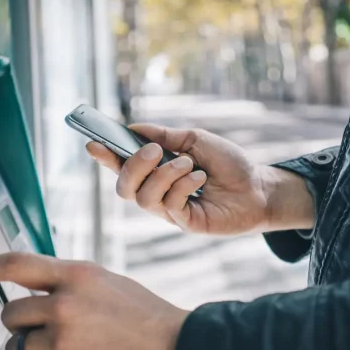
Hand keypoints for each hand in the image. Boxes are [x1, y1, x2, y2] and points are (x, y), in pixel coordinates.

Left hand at [0, 253, 187, 349]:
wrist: (164, 339)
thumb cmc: (136, 308)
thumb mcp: (102, 280)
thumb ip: (67, 281)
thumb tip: (35, 283)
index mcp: (77, 273)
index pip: (19, 264)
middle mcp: (64, 302)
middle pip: (12, 312)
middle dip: (21, 320)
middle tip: (43, 322)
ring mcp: (62, 336)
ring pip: (17, 343)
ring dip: (29, 344)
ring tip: (61, 341)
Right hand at [87, 124, 313, 233]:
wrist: (256, 186)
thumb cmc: (227, 163)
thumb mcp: (195, 140)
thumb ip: (165, 136)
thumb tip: (134, 127)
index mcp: (156, 172)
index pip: (123, 167)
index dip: (106, 157)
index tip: (93, 143)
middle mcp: (158, 192)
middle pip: (124, 188)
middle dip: (134, 166)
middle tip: (154, 151)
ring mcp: (170, 210)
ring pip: (144, 197)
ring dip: (165, 174)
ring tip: (189, 164)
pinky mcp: (184, 222)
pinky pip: (169, 205)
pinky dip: (183, 185)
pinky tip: (201, 178)